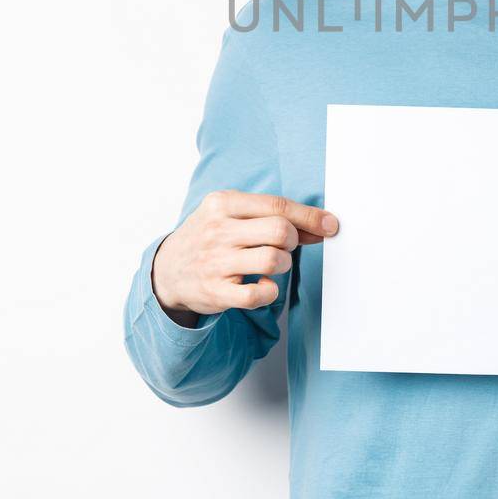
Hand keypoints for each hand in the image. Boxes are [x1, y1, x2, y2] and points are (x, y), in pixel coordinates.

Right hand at [153, 189, 340, 316]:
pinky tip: (262, 286)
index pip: (277, 205)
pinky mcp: (215, 292)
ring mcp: (215, 262)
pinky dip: (269, 291)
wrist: (166, 271)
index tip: (330, 225)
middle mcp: (218, 230)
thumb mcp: (231, 215)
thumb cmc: (209, 238)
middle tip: (286, 246)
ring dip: (283, 264)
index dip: (310, 217)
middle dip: (293, 240)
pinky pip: (257, 295)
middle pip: (280, 231)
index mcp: (222, 204)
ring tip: (271, 264)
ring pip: (273, 260)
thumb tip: (320, 226)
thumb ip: (270, 217)